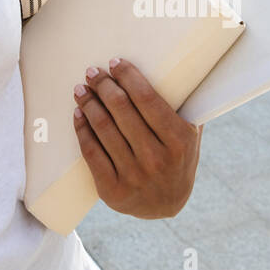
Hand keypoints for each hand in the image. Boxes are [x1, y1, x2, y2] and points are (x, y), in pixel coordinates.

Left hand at [72, 58, 202, 218]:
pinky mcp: (113, 191)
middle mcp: (158, 160)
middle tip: (92, 72)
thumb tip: (180, 66)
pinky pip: (91, 151)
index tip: (115, 63)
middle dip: (103, 85)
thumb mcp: (190, 134)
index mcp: (180, 142)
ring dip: (88, 103)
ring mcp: (134, 177)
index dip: (128, 77)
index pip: (148, 99)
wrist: (167, 206)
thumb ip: (186, 106)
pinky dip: (82, 128)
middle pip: (122, 110)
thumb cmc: (176, 158)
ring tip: (81, 89)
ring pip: (103, 128)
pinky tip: (78, 113)